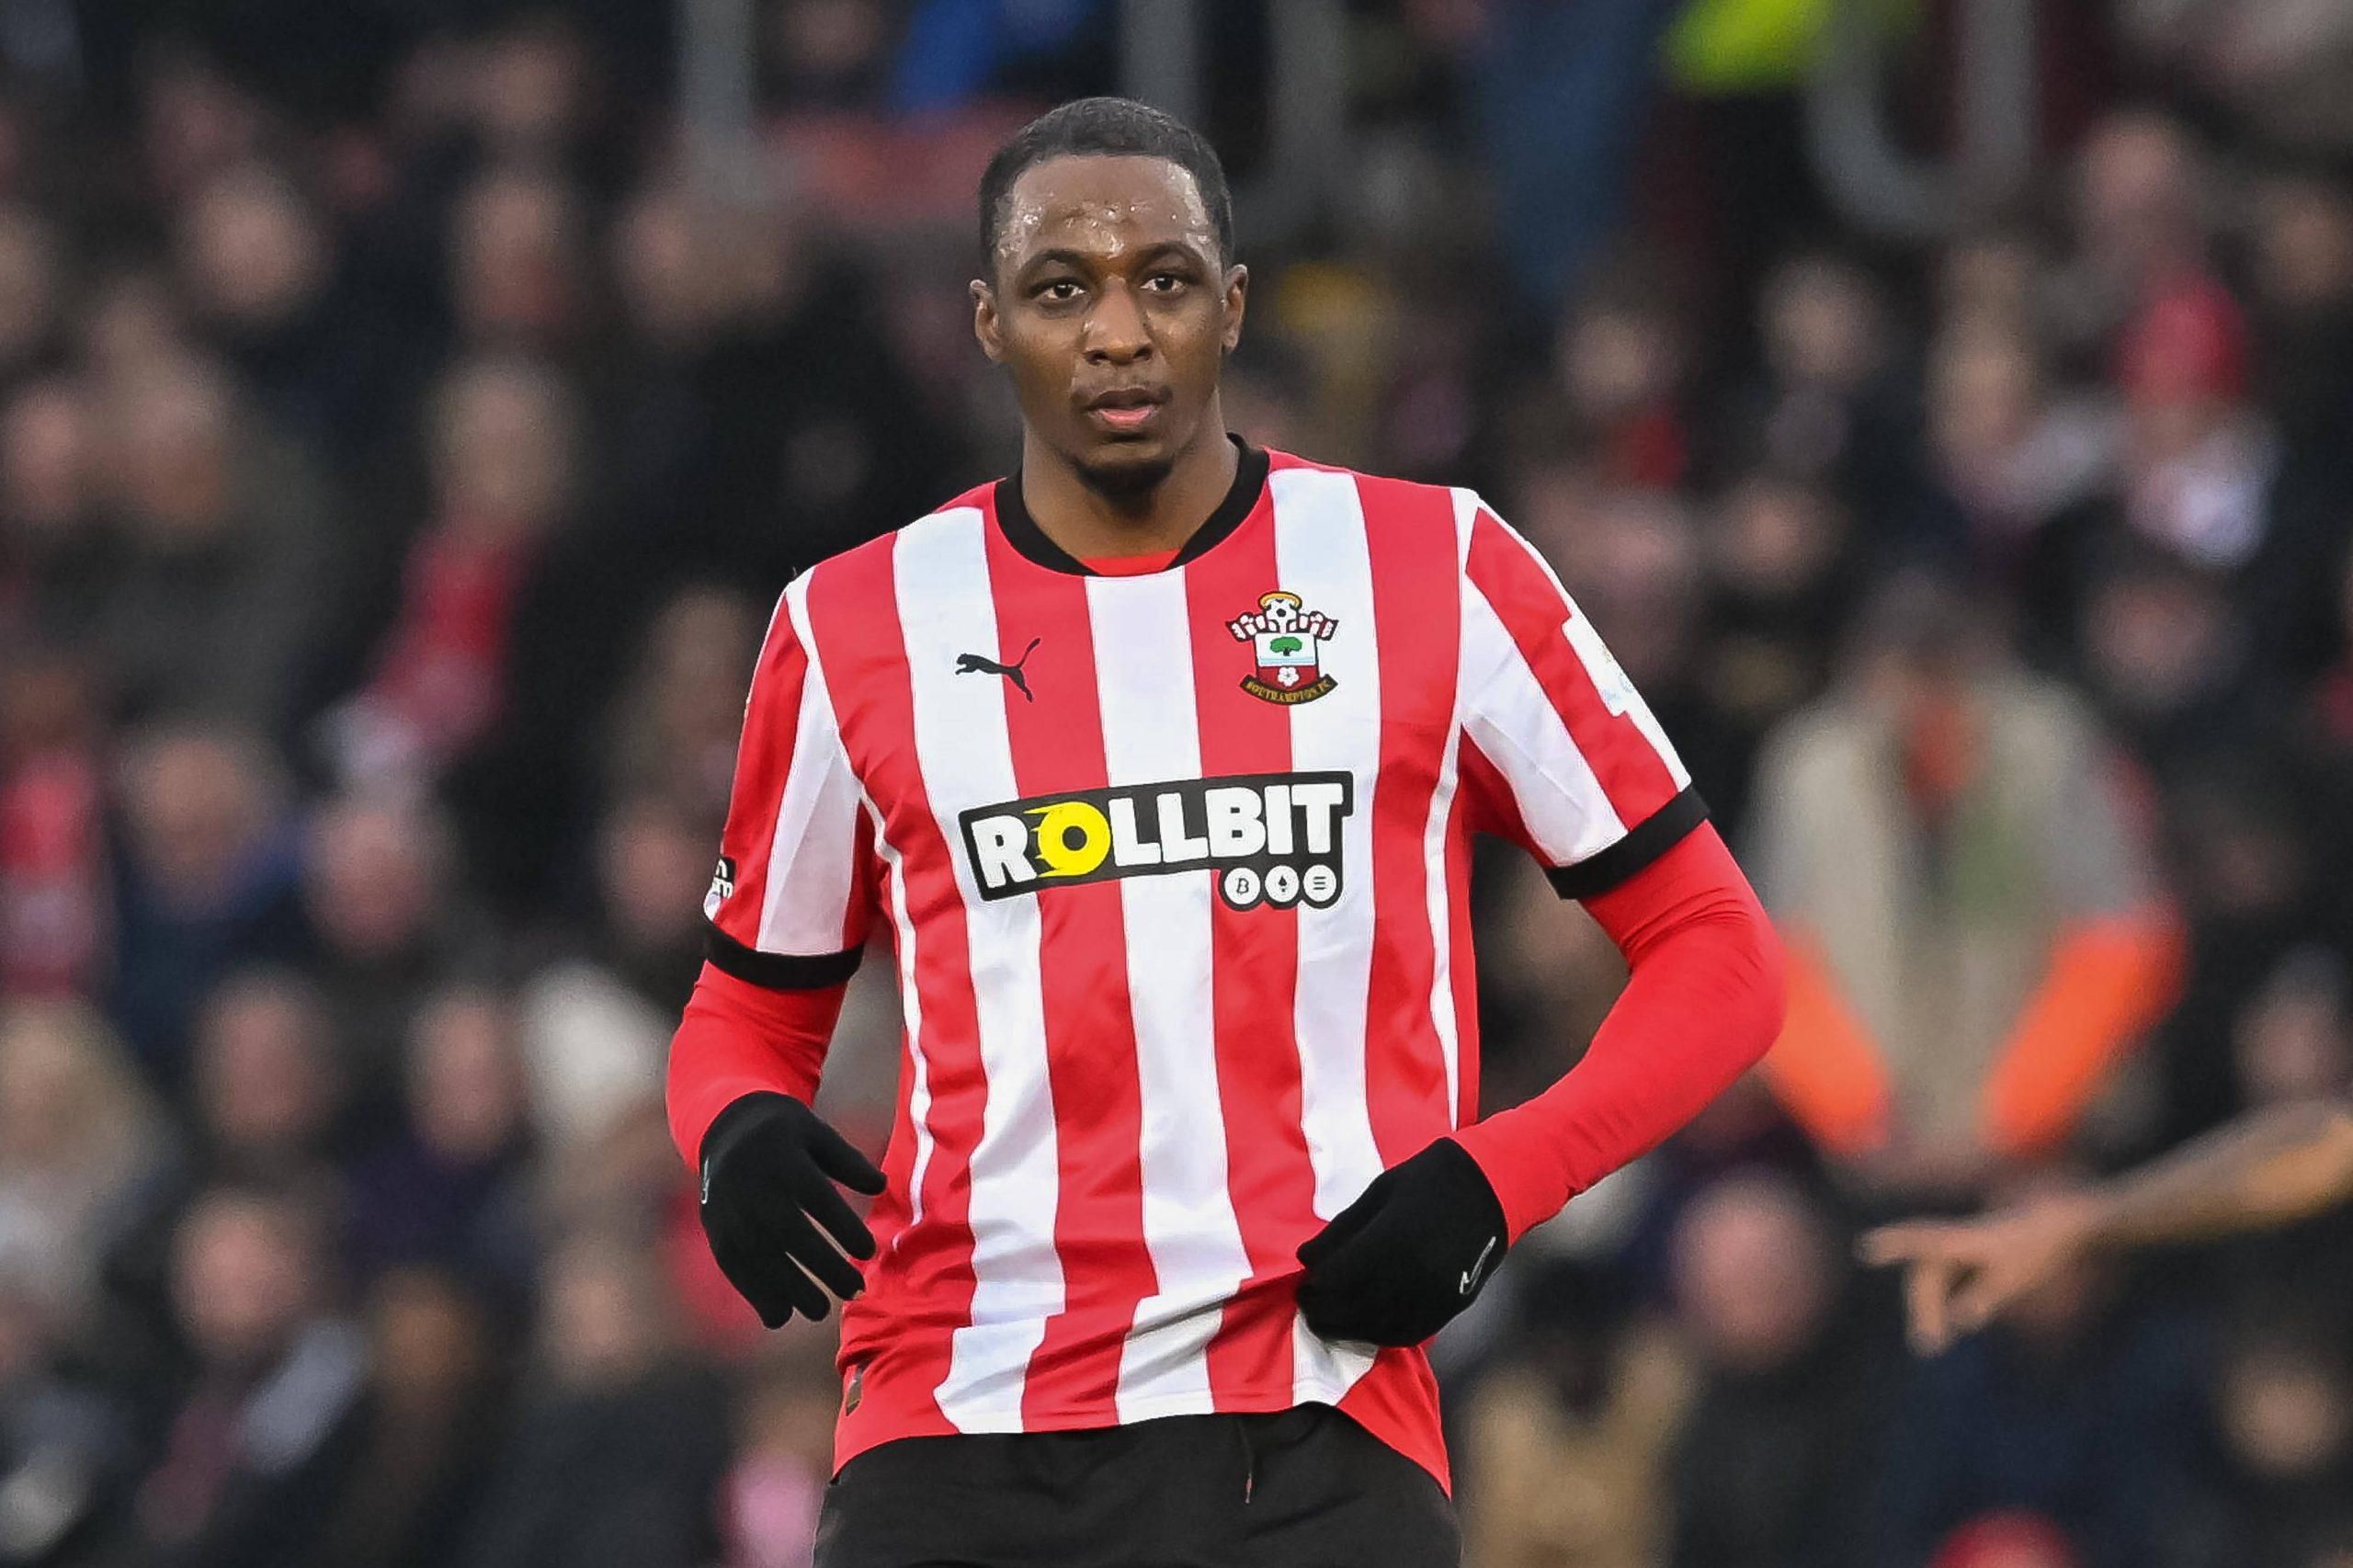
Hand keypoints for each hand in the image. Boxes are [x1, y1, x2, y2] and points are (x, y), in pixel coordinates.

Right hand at [698, 1093, 885, 1327]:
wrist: (725, 1129)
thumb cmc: (785, 1135)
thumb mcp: (817, 1134)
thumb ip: (848, 1162)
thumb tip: (881, 1186)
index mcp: (784, 1161)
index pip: (819, 1200)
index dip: (845, 1228)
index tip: (868, 1250)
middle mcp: (754, 1189)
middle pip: (792, 1235)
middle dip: (825, 1267)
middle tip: (855, 1290)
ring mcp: (731, 1213)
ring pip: (761, 1259)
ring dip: (791, 1290)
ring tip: (820, 1311)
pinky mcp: (717, 1232)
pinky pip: (734, 1268)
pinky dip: (755, 1294)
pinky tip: (780, 1316)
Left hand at [1295, 1138, 1507, 1347]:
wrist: (1490, 1188)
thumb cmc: (1428, 1180)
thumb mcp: (1378, 1194)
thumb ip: (1342, 1229)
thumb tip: (1306, 1259)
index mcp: (1390, 1240)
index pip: (1337, 1280)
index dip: (1313, 1288)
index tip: (1302, 1287)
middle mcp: (1412, 1275)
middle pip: (1353, 1309)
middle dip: (1324, 1312)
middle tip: (1308, 1307)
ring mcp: (1433, 1296)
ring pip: (1377, 1328)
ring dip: (1347, 1328)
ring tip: (1329, 1320)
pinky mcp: (1449, 1307)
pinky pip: (1407, 1334)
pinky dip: (1379, 1335)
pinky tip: (1363, 1326)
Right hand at [1857, 1194, 2100, 1353]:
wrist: (2055, 1228)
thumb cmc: (2035, 1252)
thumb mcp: (2013, 1280)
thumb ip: (1984, 1298)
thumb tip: (1959, 1320)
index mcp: (1962, 1241)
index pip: (1920, 1241)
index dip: (1892, 1246)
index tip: (1865, 1250)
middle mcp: (1952, 1241)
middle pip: (1923, 1275)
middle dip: (1921, 1310)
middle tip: (1927, 1348)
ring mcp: (1956, 1249)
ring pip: (1929, 1280)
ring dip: (1928, 1310)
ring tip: (1931, 1346)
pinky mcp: (1963, 1257)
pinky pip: (1941, 1282)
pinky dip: (1939, 1303)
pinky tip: (1944, 1328)